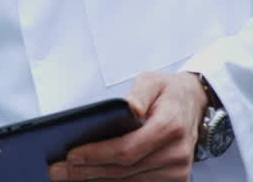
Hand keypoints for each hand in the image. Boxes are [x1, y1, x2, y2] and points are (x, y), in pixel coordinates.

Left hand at [46, 71, 206, 180]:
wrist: (194, 103)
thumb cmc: (167, 91)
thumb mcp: (152, 80)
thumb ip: (139, 93)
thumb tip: (127, 107)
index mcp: (170, 126)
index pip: (127, 149)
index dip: (97, 154)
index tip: (71, 155)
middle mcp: (176, 153)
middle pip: (124, 170)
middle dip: (87, 171)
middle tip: (57, 171)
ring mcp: (178, 171)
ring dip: (97, 180)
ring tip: (68, 175)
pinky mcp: (176, 180)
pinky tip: (92, 178)